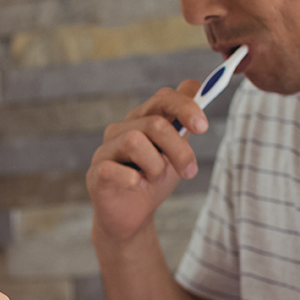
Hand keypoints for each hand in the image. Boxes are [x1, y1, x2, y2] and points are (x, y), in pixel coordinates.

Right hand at [86, 79, 205, 241]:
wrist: (133, 215)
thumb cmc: (153, 179)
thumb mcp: (175, 148)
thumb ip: (183, 120)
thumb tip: (195, 84)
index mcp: (142, 119)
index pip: (163, 98)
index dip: (185, 108)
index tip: (203, 127)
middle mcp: (122, 129)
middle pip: (155, 123)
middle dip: (179, 149)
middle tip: (189, 171)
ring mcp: (106, 150)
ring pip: (135, 141)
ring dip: (155, 166)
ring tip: (155, 179)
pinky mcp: (96, 173)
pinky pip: (112, 168)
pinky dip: (132, 179)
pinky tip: (138, 186)